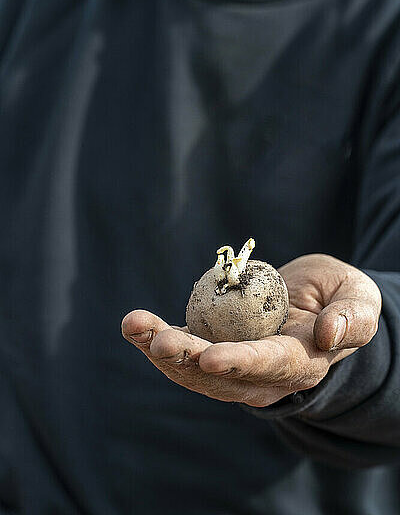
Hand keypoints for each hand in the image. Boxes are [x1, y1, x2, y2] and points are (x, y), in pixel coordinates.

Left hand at [121, 254, 381, 406]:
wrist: (317, 304)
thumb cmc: (341, 298)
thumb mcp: (358, 300)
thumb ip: (352, 319)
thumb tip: (326, 334)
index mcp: (299, 362)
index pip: (267, 365)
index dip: (239, 362)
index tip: (209, 357)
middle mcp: (262, 372)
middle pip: (220, 375)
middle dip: (187, 360)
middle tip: (159, 341)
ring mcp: (235, 363)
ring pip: (193, 368)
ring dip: (161, 350)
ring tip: (135, 326)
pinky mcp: (215, 345)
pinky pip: (184, 349)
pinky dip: (156, 339)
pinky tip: (135, 325)